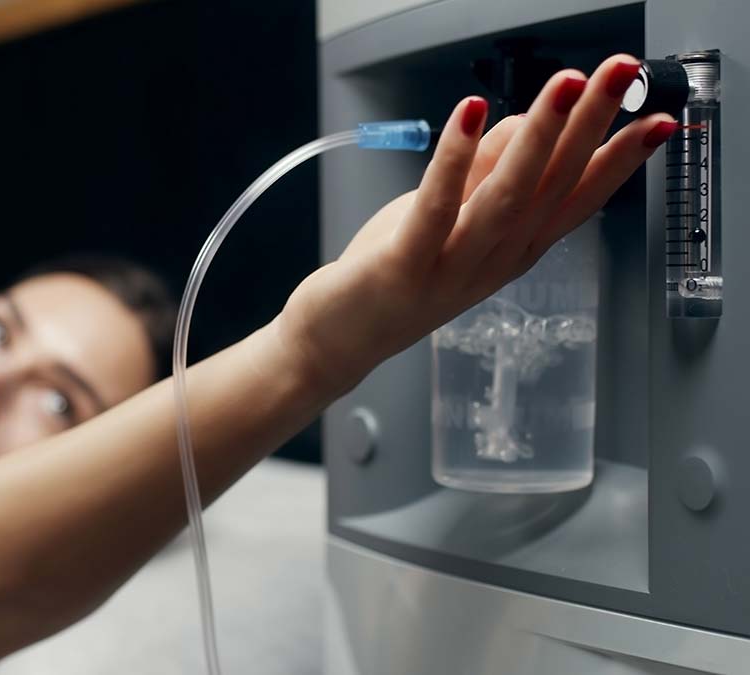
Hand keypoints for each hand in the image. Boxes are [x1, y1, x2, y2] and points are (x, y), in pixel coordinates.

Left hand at [278, 54, 676, 392]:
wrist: (340, 338)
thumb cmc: (396, 272)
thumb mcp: (452, 217)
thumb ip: (489, 172)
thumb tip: (532, 121)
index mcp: (512, 249)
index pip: (576, 200)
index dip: (619, 160)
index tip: (659, 120)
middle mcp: (494, 261)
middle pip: (551, 187)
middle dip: (591, 125)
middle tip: (622, 73)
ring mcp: (452, 266)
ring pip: (507, 197)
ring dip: (540, 136)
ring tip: (566, 86)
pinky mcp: (405, 264)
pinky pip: (436, 207)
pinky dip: (455, 159)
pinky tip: (471, 114)